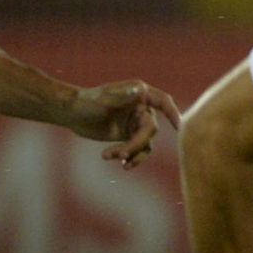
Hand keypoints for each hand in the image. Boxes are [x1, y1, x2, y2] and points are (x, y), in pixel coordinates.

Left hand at [67, 79, 183, 168]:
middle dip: (137, 144)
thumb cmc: (86, 102)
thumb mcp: (104, 99)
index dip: (174, 113)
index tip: (181, 126)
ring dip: (131, 153)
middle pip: (150, 130)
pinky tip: (118, 163)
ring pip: (145, 143)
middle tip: (122, 154)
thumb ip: (123, 95)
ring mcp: (136, 123)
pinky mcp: (129, 136)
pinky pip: (137, 150)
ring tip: (111, 157)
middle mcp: (143, 108)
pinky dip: (129, 157)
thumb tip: (141, 89)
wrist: (71, 113)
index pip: (164, 102)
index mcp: (141, 94)